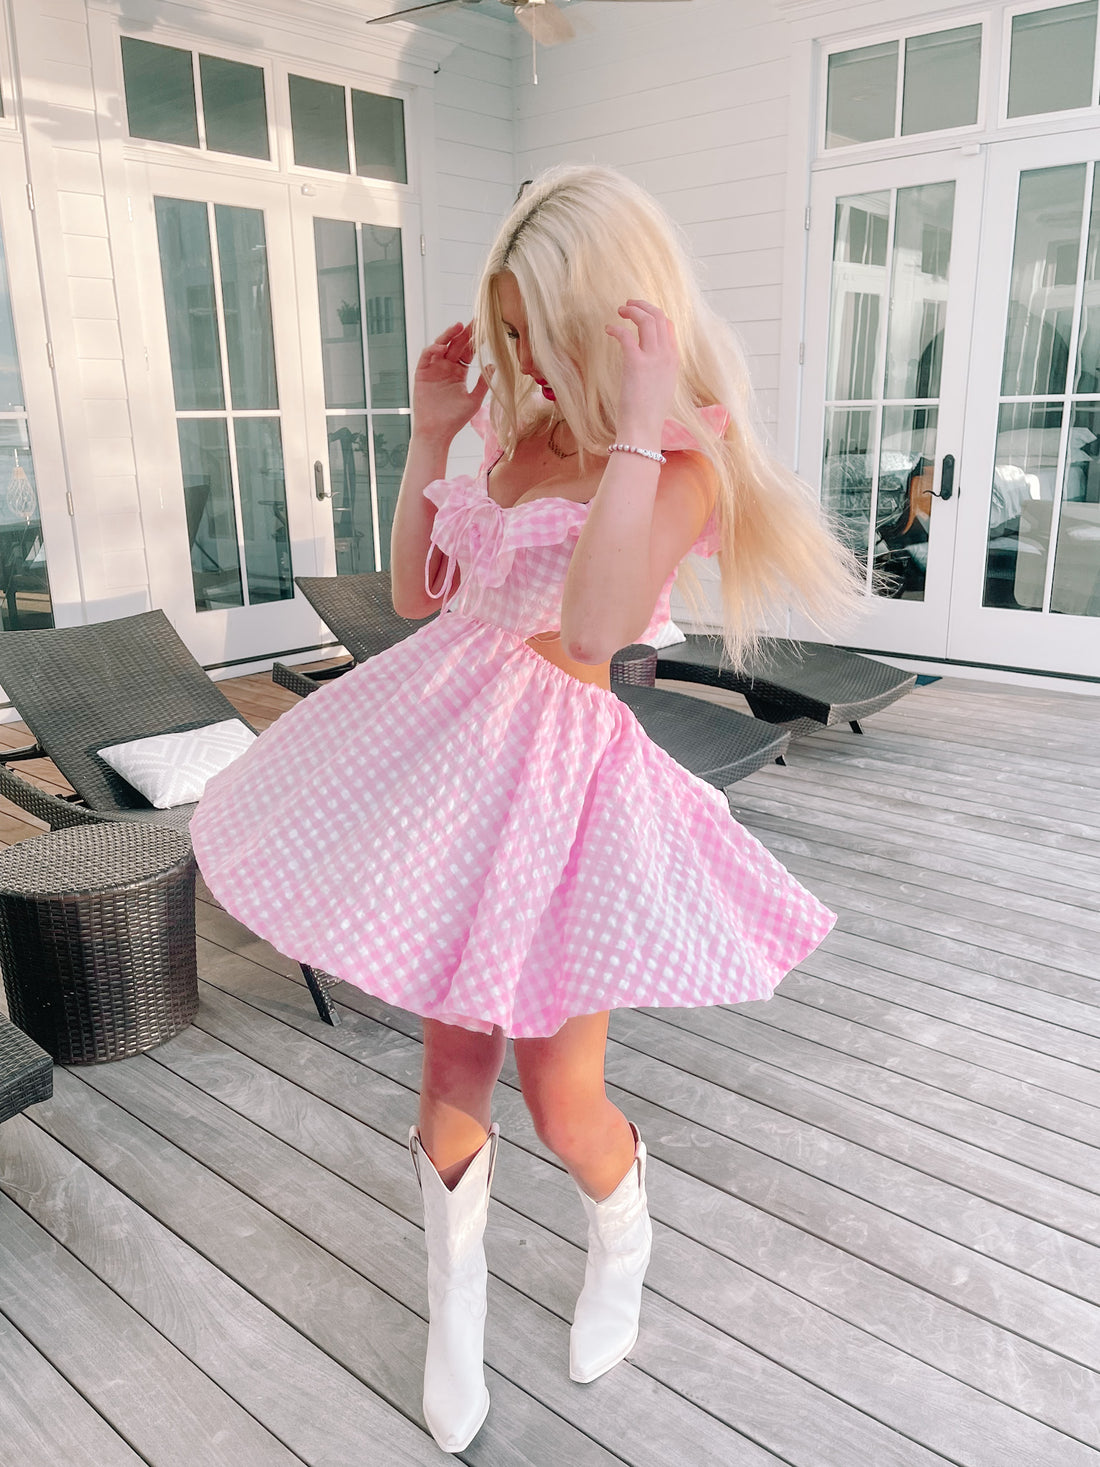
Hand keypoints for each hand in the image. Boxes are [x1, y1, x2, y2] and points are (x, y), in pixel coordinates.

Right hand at [411, 321, 488, 445]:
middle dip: (465, 333)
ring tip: (459, 327)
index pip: (468, 352)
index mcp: (458, 373)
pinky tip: (442, 346)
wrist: (436, 432)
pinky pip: (426, 357)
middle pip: (456, 345)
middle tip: (475, 321)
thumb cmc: (455, 420)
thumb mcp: (474, 400)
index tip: (485, 330)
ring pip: (440, 346)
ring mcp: (433, 369)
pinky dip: (433, 349)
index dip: (475, 341)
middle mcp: (446, 368)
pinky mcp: (422, 374)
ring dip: (448, 336)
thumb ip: (483, 383)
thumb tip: (495, 365)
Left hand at [606, 300, 677, 444]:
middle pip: (659, 317)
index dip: (654, 315)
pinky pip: (627, 336)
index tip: (641, 314)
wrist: (643, 429)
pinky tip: (608, 329)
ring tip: (620, 310)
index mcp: (673, 361)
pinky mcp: (636, 363)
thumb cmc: (648, 415)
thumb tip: (647, 364)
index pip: (669, 327)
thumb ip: (658, 371)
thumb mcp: (661, 388)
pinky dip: (616, 328)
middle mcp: (666, 356)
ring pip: (647, 320)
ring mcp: (653, 359)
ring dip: (633, 311)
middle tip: (628, 305)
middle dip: (643, 306)